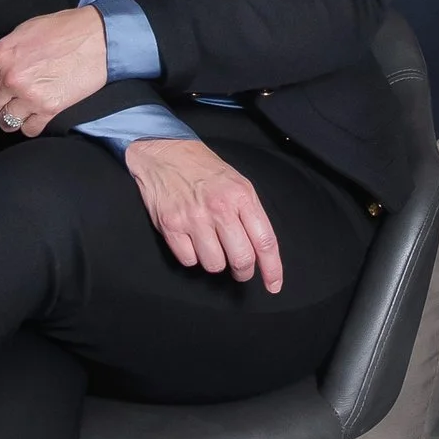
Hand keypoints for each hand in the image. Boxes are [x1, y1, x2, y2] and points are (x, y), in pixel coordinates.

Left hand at [0, 5, 108, 137]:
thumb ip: (6, 53)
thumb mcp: (25, 31)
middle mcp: (11, 78)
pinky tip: (38, 114)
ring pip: (5, 122)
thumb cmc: (66, 29)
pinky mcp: (49, 109)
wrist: (99, 38)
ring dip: (12, 117)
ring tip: (22, 109)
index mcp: (1, 55)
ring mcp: (29, 96)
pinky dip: (32, 125)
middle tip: (9, 99)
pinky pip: (29, 130)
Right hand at [125, 137, 284, 287]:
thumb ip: (251, 215)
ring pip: (214, 264)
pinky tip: (192, 241)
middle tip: (240, 269)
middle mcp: (220, 208)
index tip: (273, 285)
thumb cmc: (205, 170)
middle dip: (243, 272)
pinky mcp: (170, 226)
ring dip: (216, 261)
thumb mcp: (238, 183)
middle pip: (241, 259)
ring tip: (211, 245)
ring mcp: (194, 218)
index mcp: (241, 196)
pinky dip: (192, 256)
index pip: (264, 241)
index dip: (272, 269)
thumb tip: (261, 251)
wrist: (165, 153)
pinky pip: (189, 261)